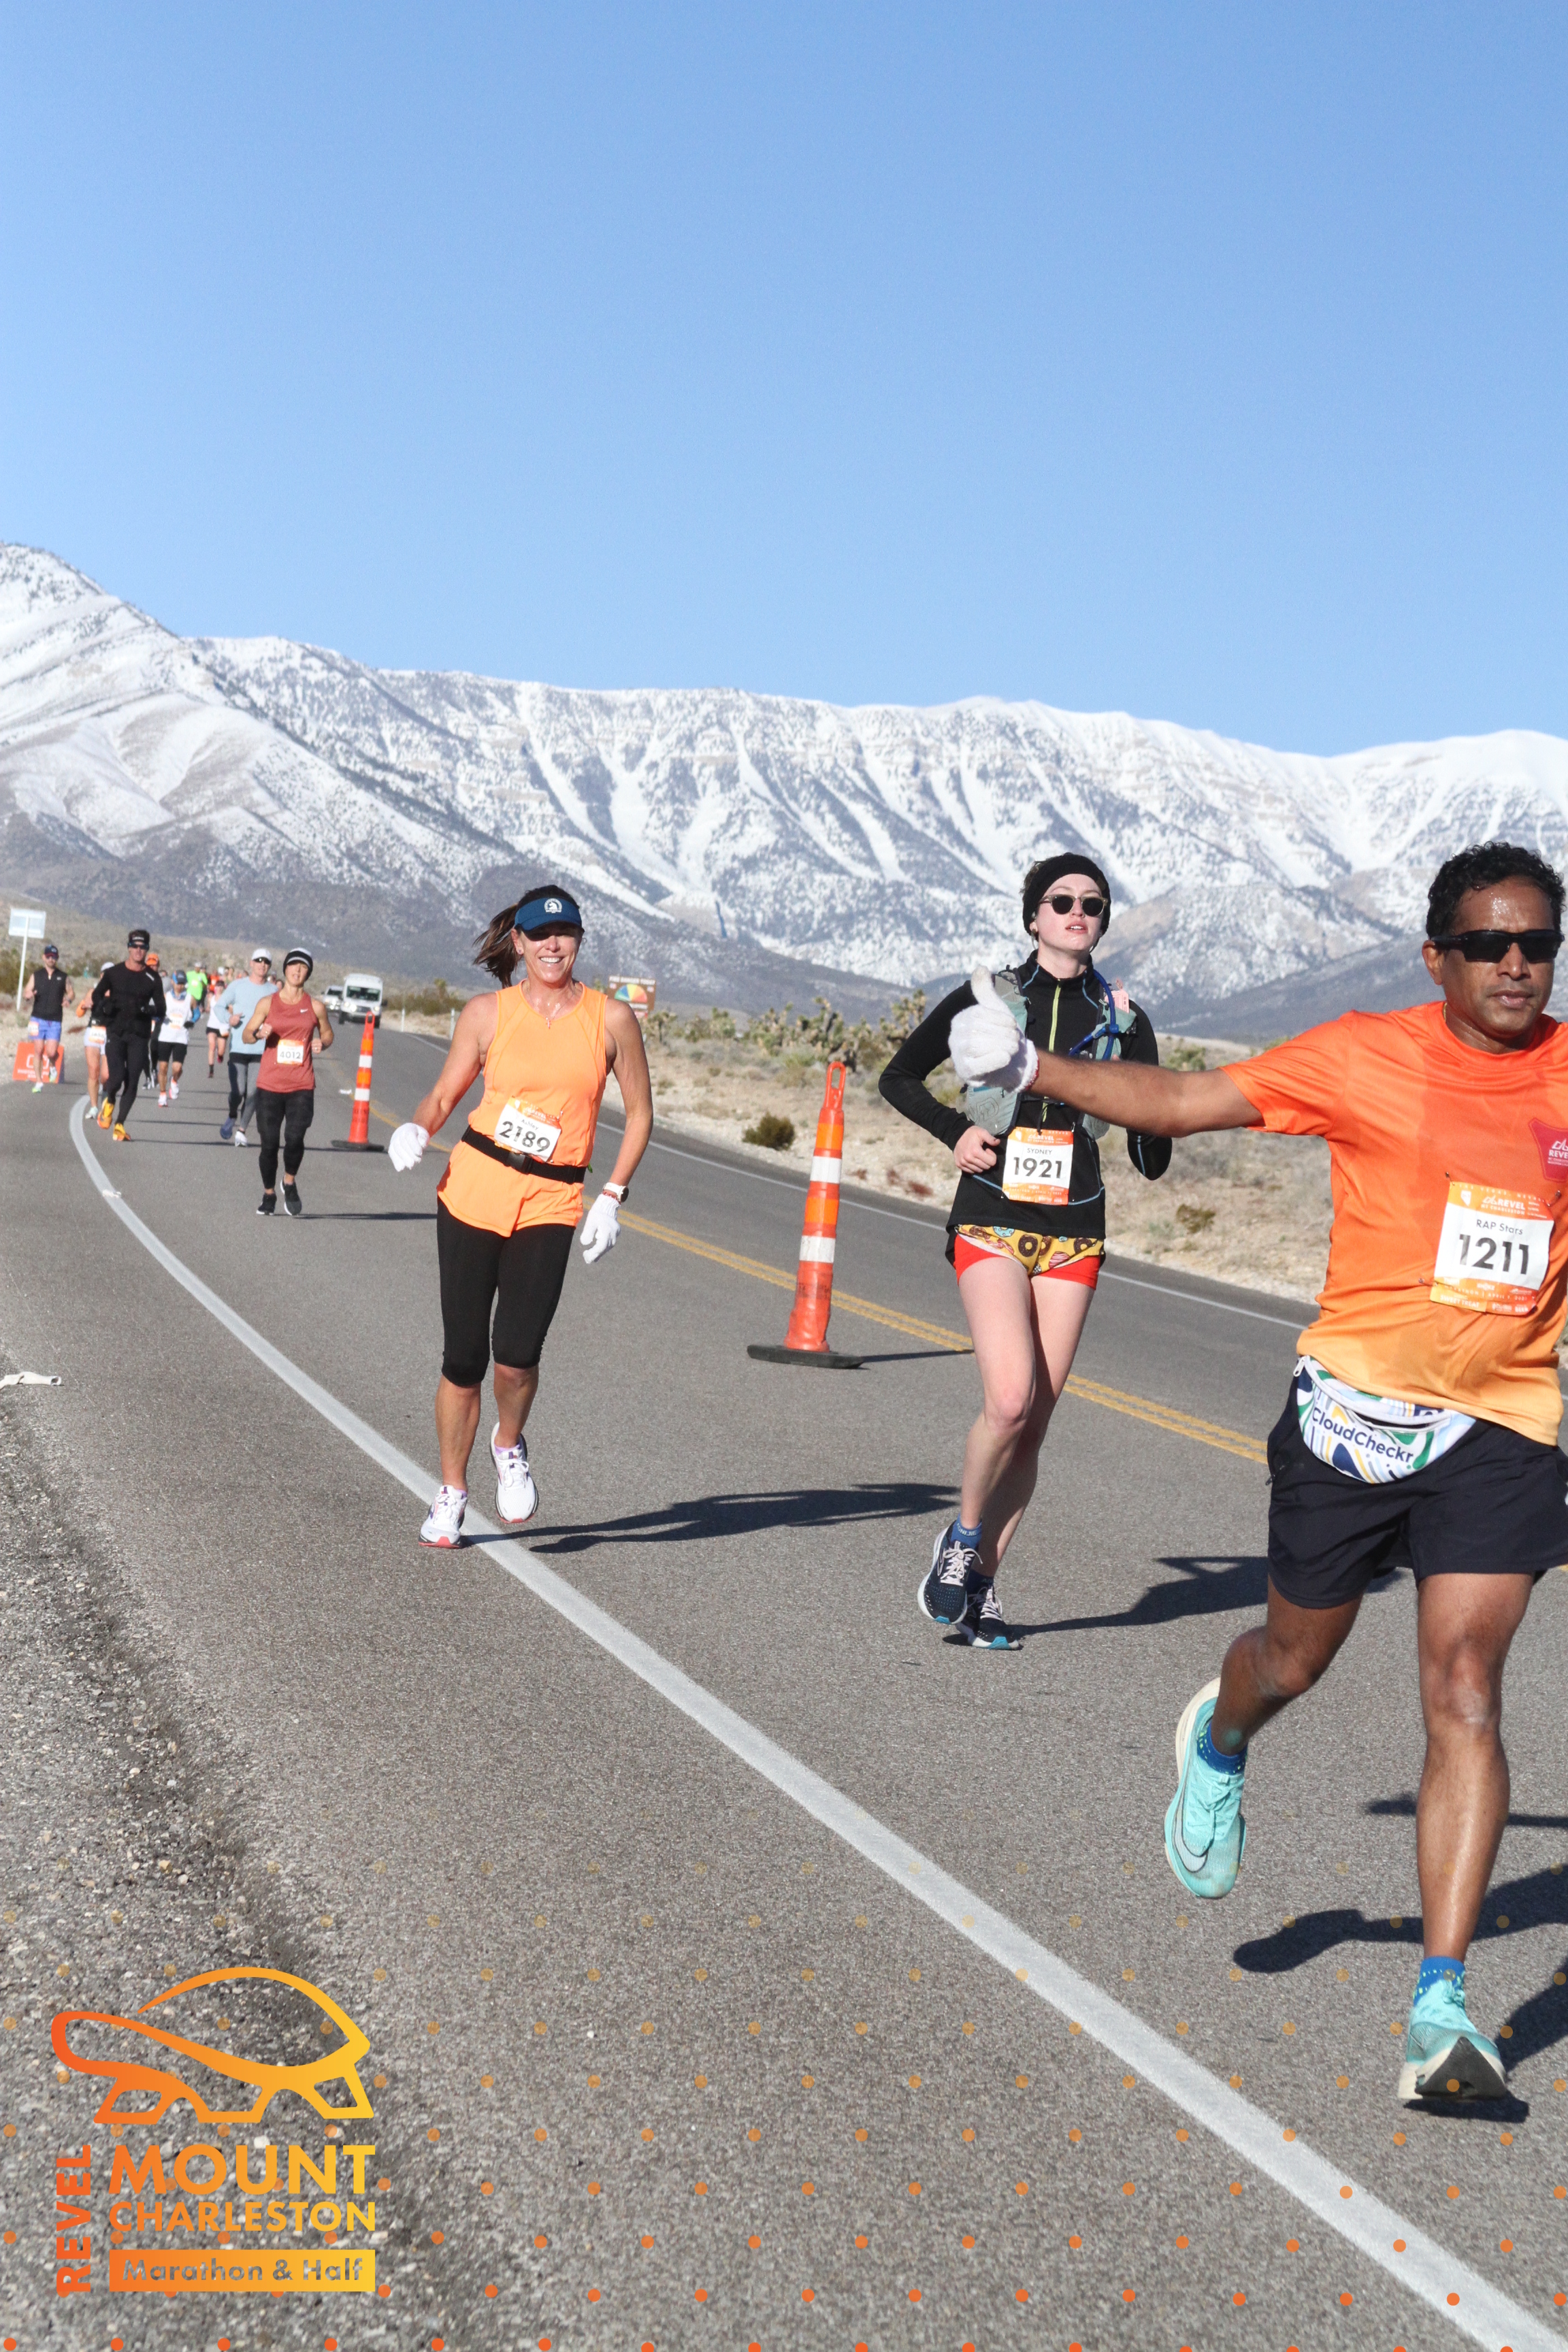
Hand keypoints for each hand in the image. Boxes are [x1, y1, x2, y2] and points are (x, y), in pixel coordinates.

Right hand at [388, 1121, 428, 1171]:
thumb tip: (423, 1143)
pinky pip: (392, 1153)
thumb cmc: (419, 1135)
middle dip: (410, 1154)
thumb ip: (423, 1138)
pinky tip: (400, 1169)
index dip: (414, 1144)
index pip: (410, 1136)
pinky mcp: (392, 1147)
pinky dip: (396, 1161)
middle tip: (417, 1161)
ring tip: (411, 1165)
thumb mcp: (424, 1135)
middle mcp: (399, 1133)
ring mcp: (394, 1140)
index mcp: (409, 1128)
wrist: (411, 1133)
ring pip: (396, 1149)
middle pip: (402, 1143)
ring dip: (403, 1158)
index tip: (420, 1153)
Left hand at [578, 1191, 619, 1263]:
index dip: (593, 1253)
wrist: (608, 1205)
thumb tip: (585, 1244)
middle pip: (604, 1249)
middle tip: (585, 1258)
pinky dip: (602, 1248)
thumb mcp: (591, 1221)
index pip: (601, 1247)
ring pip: (606, 1248)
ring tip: (588, 1255)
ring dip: (598, 1252)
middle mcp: (613, 1235)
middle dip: (594, 1255)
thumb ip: (587, 1232)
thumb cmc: (598, 1212)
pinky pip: (608, 1244)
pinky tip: (595, 1250)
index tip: (585, 1255)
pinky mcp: (615, 1234)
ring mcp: (615, 1235)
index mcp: (607, 1232)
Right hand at [947, 969, 1038, 1089]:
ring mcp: (957, 1056)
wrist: (1014, 1063)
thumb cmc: (1003, 1034)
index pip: (977, 1014)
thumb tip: (981, 968)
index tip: (1013, 1025)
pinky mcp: (965, 1073)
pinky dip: (994, 1060)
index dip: (999, 1018)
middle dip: (1002, 1034)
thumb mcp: (996, 1009)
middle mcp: (954, 1037)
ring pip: (977, 1047)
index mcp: (960, 1020)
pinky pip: (977, 1065)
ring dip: (1001, 1046)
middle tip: (1016, 1040)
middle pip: (977, 1031)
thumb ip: (986, 990)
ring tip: (1013, 1049)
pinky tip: (1005, 1058)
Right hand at [953, 1124, 999, 1173]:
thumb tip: (998, 1142)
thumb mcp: (982, 1132)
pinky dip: (974, 1167)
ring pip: (979, 1170)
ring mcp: (963, 1163)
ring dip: (981, 1164)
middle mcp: (968, 1159)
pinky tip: (972, 1159)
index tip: (987, 1150)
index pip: (991, 1162)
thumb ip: (991, 1138)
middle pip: (986, 1167)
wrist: (957, 1135)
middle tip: (983, 1153)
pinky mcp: (959, 1165)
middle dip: (987, 1161)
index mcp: (975, 1151)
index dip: (992, 1156)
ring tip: (977, 1156)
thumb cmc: (971, 1133)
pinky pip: (971, 1171)